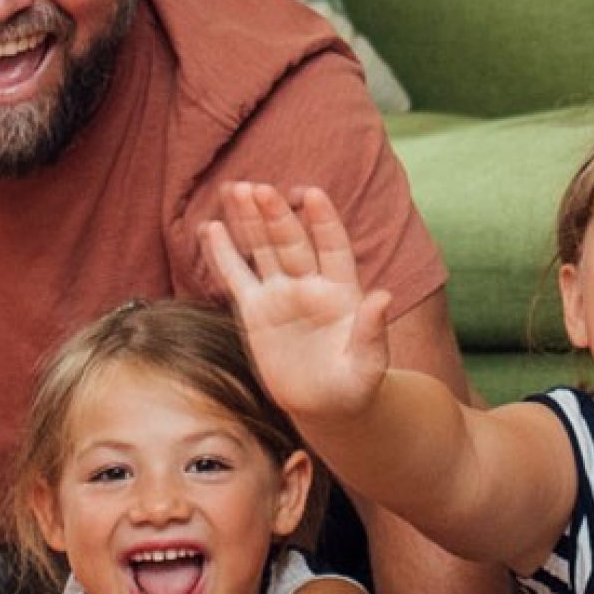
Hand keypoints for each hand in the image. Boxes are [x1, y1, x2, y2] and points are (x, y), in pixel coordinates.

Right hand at [204, 183, 393, 425]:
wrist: (326, 406)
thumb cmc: (355, 386)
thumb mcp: (368, 364)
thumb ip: (372, 331)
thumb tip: (383, 297)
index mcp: (342, 291)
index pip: (333, 247)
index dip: (324, 221)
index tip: (313, 194)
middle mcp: (310, 284)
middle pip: (290, 242)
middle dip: (275, 216)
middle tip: (258, 188)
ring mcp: (281, 295)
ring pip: (262, 250)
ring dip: (248, 221)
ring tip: (234, 189)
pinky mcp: (255, 312)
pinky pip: (236, 277)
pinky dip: (223, 254)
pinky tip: (210, 228)